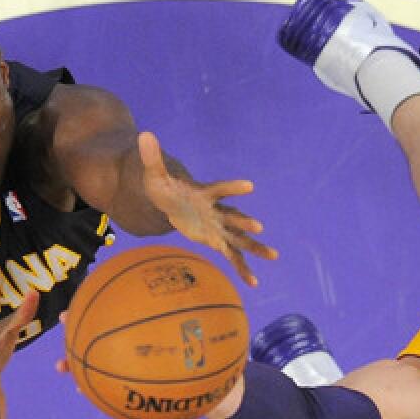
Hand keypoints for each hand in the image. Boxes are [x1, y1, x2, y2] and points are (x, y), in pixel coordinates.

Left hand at [138, 131, 277, 284]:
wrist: (171, 202)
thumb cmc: (164, 187)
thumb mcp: (155, 175)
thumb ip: (153, 158)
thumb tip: (144, 134)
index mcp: (205, 193)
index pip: (220, 189)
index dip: (233, 188)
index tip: (250, 186)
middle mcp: (217, 210)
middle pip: (233, 217)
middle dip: (244, 222)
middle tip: (258, 227)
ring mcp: (220, 226)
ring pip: (240, 239)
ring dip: (255, 248)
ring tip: (274, 256)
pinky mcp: (218, 240)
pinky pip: (233, 256)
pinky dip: (242, 269)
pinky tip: (254, 284)